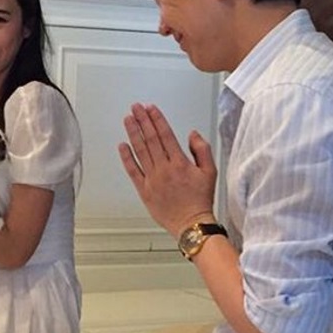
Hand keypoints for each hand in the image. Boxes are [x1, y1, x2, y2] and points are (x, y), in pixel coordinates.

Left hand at [118, 103, 216, 238]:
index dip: (156, 119)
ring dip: (133, 133)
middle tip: (135, 107)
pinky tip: (122, 145)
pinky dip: (127, 157)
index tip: (150, 108)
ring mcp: (152, 179)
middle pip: (150, 139)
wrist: (191, 224)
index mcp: (180, 162)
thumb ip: (202, 150)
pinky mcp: (144, 190)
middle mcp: (164, 169)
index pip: (165, 135)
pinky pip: (133, 170)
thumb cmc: (200, 199)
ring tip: (128, 119)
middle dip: (142, 120)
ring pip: (140, 151)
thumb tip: (192, 134)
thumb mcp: (210, 172)